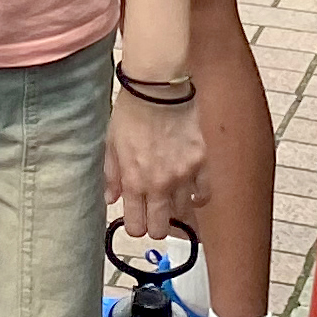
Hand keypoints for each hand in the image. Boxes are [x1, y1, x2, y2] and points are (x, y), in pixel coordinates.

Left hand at [108, 82, 209, 235]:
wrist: (158, 87)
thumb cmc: (131, 111)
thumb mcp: (111, 143)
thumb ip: (112, 175)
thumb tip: (111, 199)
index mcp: (135, 182)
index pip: (136, 227)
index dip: (136, 227)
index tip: (137, 219)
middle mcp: (160, 185)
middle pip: (162, 229)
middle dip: (156, 225)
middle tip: (155, 212)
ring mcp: (184, 176)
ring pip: (183, 213)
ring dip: (176, 208)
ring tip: (171, 194)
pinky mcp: (202, 163)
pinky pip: (204, 193)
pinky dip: (198, 195)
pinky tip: (191, 189)